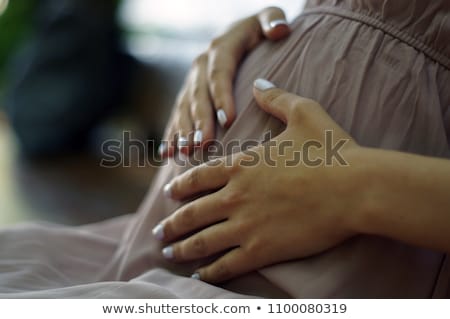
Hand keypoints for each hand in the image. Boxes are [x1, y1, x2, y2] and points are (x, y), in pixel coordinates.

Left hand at [152, 79, 365, 282]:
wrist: (356, 188)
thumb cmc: (332, 150)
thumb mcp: (303, 112)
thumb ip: (275, 97)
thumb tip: (258, 80)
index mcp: (241, 166)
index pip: (198, 177)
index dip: (180, 187)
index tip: (169, 194)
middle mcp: (236, 196)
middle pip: (192, 213)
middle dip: (172, 224)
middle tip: (158, 232)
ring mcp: (247, 225)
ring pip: (203, 241)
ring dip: (182, 248)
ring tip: (168, 253)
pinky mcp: (263, 249)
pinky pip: (227, 265)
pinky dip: (210, 272)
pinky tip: (200, 276)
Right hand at [159, 7, 290, 157]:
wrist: (239, 35)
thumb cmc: (258, 31)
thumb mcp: (268, 18)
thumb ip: (272, 20)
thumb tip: (279, 29)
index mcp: (221, 49)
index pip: (220, 73)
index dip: (222, 96)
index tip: (227, 120)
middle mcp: (202, 66)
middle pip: (198, 95)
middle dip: (200, 121)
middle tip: (204, 144)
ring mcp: (192, 82)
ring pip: (184, 108)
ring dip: (183, 131)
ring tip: (185, 153)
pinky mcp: (188, 96)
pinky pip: (177, 116)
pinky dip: (171, 135)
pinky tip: (167, 154)